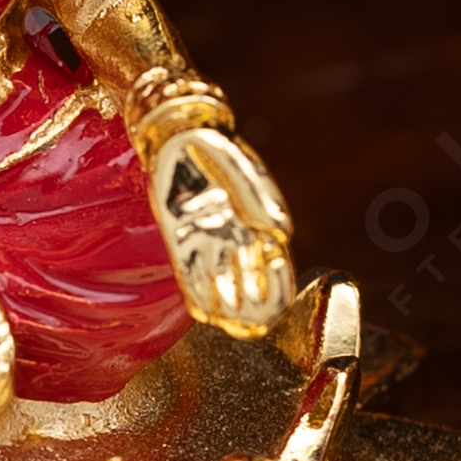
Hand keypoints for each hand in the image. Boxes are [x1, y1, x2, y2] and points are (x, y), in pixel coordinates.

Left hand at [146, 118, 294, 329]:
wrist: (179, 136)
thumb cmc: (216, 150)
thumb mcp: (243, 171)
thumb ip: (263, 202)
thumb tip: (281, 234)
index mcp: (256, 220)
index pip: (273, 261)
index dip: (278, 285)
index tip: (281, 306)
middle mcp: (233, 234)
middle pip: (249, 276)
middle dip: (255, 302)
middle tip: (258, 325)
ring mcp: (207, 237)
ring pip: (222, 277)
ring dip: (229, 302)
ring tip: (234, 324)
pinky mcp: (180, 236)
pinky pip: (191, 270)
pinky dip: (199, 290)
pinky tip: (204, 310)